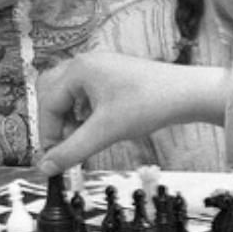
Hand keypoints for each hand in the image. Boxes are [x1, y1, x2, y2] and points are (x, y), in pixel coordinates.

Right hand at [35, 54, 227, 175]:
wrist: (186, 94)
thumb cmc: (149, 103)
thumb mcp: (105, 132)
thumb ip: (71, 151)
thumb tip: (46, 167)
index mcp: (78, 69)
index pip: (47, 103)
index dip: (47, 133)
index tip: (53, 157)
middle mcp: (85, 63)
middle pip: (51, 93)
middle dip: (54, 121)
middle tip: (64, 144)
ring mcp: (99, 68)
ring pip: (67, 94)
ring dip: (68, 118)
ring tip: (83, 137)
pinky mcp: (111, 76)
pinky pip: (84, 94)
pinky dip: (83, 113)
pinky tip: (96, 127)